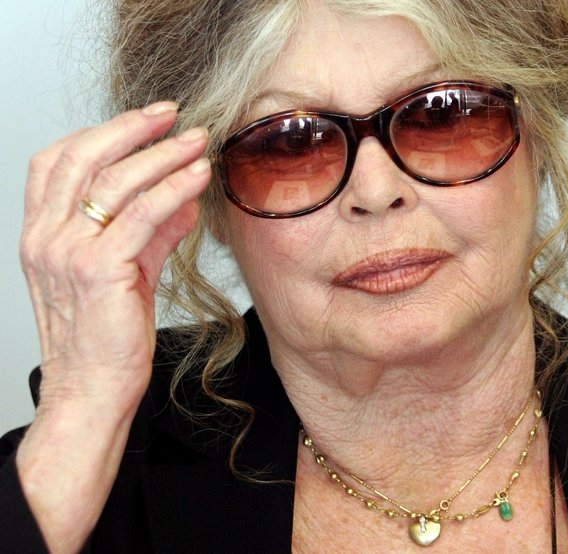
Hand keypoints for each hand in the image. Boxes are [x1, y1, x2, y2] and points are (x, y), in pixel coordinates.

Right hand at [21, 102, 209, 413]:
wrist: (91, 392)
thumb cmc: (105, 338)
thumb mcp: (126, 274)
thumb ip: (151, 233)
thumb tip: (184, 200)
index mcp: (41, 234)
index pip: (56, 162)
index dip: (101, 132)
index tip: (144, 120)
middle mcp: (45, 237)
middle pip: (82, 157)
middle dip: (130, 128)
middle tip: (171, 115)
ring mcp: (67, 252)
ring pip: (114, 181)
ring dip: (161, 154)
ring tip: (196, 141)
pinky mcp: (98, 270)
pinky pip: (140, 215)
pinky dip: (172, 189)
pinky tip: (197, 176)